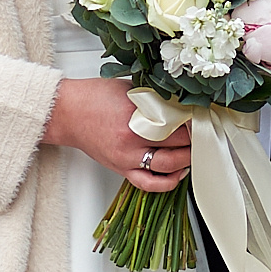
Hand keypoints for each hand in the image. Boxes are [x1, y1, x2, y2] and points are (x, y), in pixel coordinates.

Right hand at [42, 76, 188, 192]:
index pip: (177, 122)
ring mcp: (126, 157)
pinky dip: (168, 182)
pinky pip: (149, 183)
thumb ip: (155, 98)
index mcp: (135, 115)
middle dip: (193, 139)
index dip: (193, 120)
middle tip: (202, 132)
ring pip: (167, 165)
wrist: (68, 113)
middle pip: (176, 144)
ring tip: (194, 150)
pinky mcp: (121, 168)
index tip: (200, 117)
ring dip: (186, 159)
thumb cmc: (93, 98)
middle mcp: (131, 140)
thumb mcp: (130, 88)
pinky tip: (178, 173)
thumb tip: (180, 103)